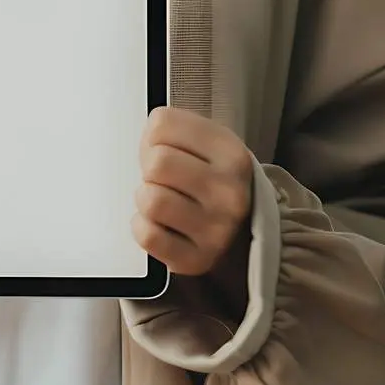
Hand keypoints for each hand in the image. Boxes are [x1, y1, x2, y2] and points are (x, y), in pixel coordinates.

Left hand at [131, 107, 254, 275]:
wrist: (241, 226)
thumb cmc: (212, 177)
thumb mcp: (205, 141)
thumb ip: (173, 129)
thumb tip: (146, 138)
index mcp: (232, 154)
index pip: (161, 125)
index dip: (155, 137)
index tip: (170, 149)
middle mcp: (230, 193)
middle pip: (156, 164)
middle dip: (150, 169)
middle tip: (164, 179)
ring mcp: (216, 230)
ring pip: (150, 200)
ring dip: (146, 198)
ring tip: (164, 200)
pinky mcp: (196, 259)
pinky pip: (147, 236)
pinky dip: (143, 227)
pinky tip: (160, 224)